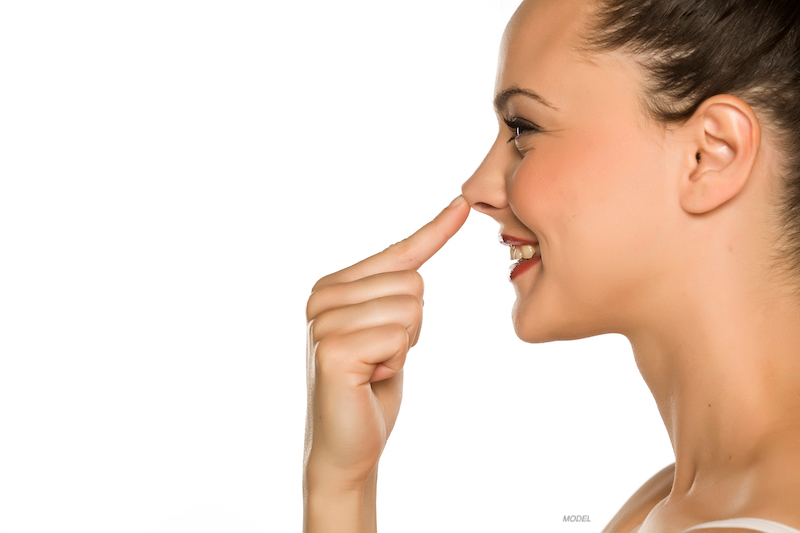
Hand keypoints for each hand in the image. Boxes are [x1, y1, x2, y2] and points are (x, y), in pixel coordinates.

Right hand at [304, 196, 468, 492]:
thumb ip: (394, 290)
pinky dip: (396, 363)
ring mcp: (323, 321)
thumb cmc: (370, 386)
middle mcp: (321, 296)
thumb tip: (421, 257)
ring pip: (411, 308)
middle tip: (381, 358)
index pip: (397, 253)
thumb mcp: (388, 330)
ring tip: (374, 368)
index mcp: (333, 286)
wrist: (347, 446)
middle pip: (413, 282)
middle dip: (411, 328)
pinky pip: (399, 336)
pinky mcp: (333, 348)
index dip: (434, 232)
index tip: (462, 206)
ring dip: (404, 347)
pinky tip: (369, 380)